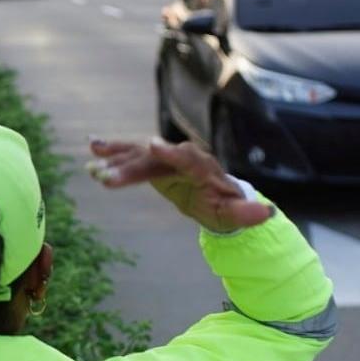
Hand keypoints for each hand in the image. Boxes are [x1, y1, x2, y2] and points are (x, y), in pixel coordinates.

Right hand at [87, 136, 273, 232]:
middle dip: (131, 166)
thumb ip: (247, 214)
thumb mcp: (234, 214)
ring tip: (93, 155)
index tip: (152, 145)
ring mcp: (166, 155)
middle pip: (155, 158)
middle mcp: (182, 155)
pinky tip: (92, 148)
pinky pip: (131, 153)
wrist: (213, 193)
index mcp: (202, 167)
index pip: (186, 158)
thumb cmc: (223, 205)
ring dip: (116, 156)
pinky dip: (113, 151)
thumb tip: (268, 214)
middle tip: (106, 178)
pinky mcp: (152, 158)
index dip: (169, 153)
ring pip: (139, 152)